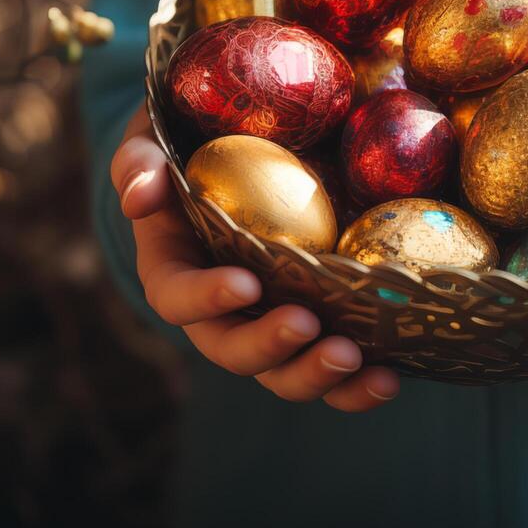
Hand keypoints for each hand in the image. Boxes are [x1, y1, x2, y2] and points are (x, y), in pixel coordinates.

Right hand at [109, 107, 398, 410]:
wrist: (239, 152)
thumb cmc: (190, 143)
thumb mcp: (156, 141)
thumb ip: (140, 163)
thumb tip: (139, 198)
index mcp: (174, 270)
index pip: (176, 297)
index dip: (206, 298)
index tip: (246, 284)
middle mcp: (219, 312)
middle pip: (232, 350)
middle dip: (269, 346)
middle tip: (308, 326)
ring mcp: (267, 325)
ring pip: (283, 372)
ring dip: (317, 376)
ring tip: (356, 361)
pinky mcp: (314, 330)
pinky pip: (330, 370)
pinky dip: (357, 386)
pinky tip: (388, 379)